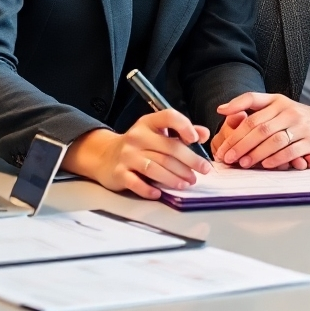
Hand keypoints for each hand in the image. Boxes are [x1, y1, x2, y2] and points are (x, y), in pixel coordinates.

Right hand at [63, 110, 211, 200]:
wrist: (105, 156)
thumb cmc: (140, 144)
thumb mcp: (158, 132)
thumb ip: (182, 132)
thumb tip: (204, 134)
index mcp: (149, 122)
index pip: (168, 117)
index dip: (185, 126)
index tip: (196, 139)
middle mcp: (137, 136)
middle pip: (168, 148)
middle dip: (189, 161)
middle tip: (203, 170)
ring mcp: (127, 155)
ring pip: (155, 167)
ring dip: (174, 177)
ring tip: (187, 183)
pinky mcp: (119, 173)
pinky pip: (135, 182)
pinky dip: (148, 189)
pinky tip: (159, 193)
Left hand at [215, 93, 309, 168]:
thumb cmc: (298, 117)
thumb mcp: (278, 106)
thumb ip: (252, 106)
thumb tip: (222, 109)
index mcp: (278, 101)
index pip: (253, 104)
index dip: (236, 116)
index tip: (222, 130)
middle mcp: (289, 110)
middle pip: (260, 127)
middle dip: (240, 143)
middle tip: (227, 157)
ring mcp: (301, 125)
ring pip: (274, 140)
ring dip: (256, 153)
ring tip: (243, 163)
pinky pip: (291, 150)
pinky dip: (276, 159)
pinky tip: (266, 165)